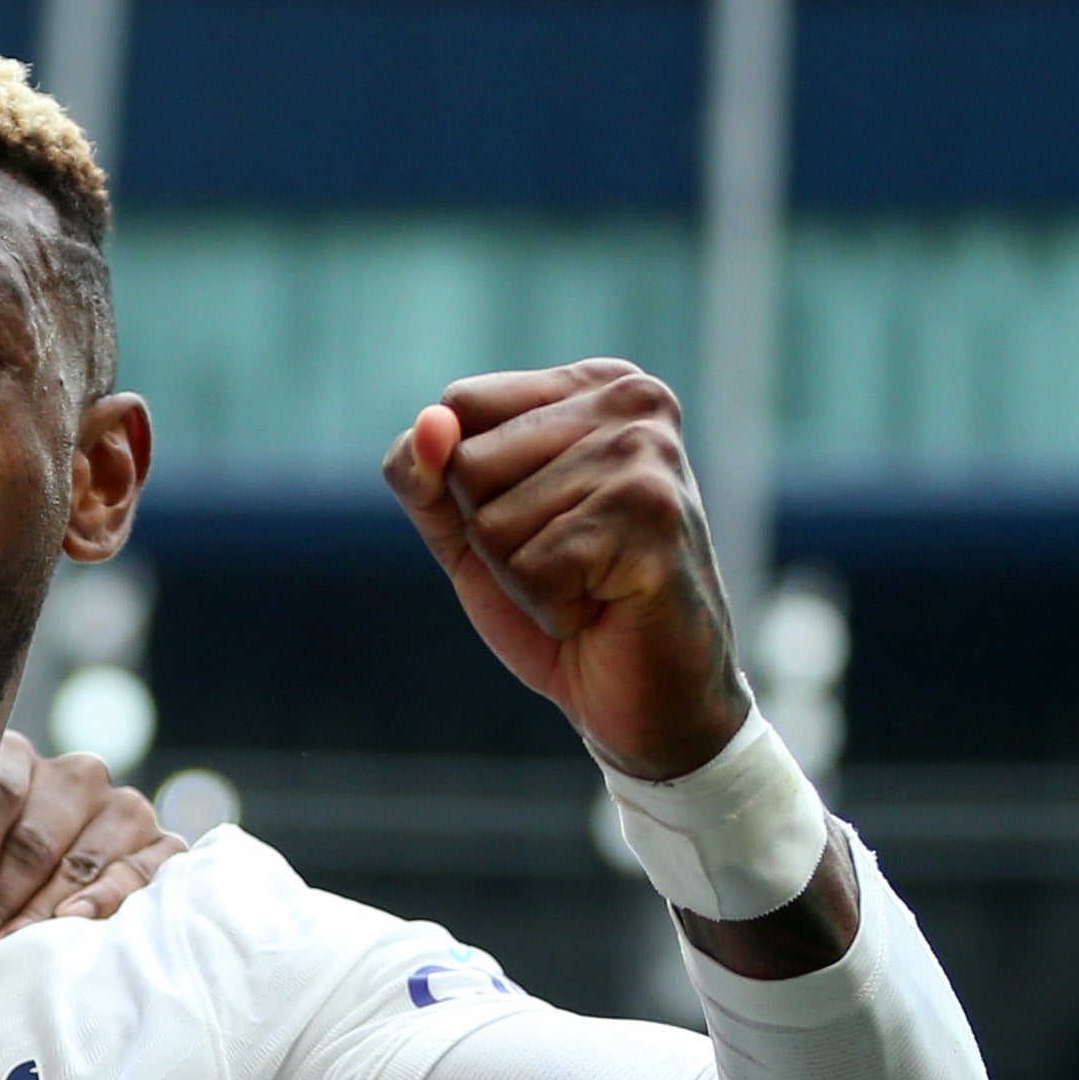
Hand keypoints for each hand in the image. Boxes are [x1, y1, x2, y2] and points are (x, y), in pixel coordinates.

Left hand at [0, 729, 180, 939]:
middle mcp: (79, 775)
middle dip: (2, 900)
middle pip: (37, 839)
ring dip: (43, 911)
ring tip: (15, 947)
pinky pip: (137, 874)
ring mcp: (125, 808)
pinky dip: (106, 899)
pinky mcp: (163, 844)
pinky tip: (75, 919)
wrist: (53, 875)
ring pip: (80, 864)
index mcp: (19, 757)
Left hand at [382, 359, 750, 780]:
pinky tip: (602, 608)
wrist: (650, 694)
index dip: (468, 487)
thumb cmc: (565, 599)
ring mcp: (647, 455)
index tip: (537, 518)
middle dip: (493, 536)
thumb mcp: (469, 527)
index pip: (459, 406)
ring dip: (522, 577)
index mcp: (595, 385)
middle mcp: (632, 401)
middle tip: (566, 561)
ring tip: (588, 584)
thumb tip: (429, 427)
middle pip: (468, 462)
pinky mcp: (651, 517)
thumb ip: (427, 472)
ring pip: (492, 522)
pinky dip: (550, 609)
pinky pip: (529, 568)